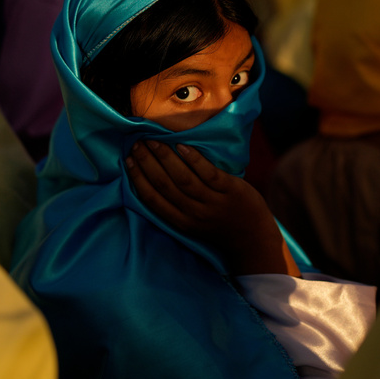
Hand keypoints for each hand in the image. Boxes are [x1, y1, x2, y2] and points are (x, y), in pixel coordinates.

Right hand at [126, 140, 299, 276]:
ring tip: (154, 140)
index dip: (137, 178)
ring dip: (165, 157)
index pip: (152, 199)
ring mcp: (212, 202)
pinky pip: (207, 173)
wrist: (252, 238)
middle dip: (147, 162)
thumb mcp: (192, 223)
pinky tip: (182, 145)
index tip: (127, 160)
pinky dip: (193, 159)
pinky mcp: (230, 191)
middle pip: (164, 185)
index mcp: (180, 222)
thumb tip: (152, 176)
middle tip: (136, 143)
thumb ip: (175, 206)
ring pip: (183, 178)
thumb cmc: (218, 225)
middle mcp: (194, 214)